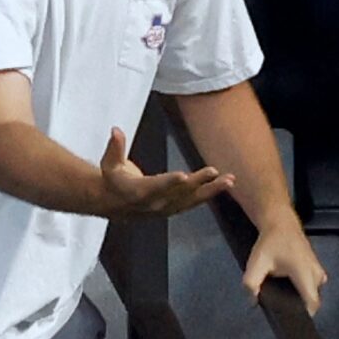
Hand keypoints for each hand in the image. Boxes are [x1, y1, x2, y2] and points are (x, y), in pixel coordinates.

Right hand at [99, 127, 232, 217]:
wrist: (116, 205)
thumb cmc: (114, 179)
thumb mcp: (109, 164)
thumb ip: (114, 148)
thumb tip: (116, 130)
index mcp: (138, 192)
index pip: (155, 186)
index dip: (169, 182)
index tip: (183, 176)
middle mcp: (156, 203)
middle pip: (179, 192)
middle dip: (198, 182)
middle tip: (213, 171)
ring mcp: (168, 208)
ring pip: (193, 199)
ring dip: (212, 190)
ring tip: (229, 180)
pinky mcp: (176, 208)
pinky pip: (196, 201)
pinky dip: (212, 193)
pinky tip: (226, 183)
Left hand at [240, 217, 328, 316]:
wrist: (281, 222)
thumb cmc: (270, 243)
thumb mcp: (256, 263)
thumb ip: (251, 283)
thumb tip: (252, 302)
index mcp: (305, 274)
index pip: (313, 302)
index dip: (305, 314)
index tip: (294, 320)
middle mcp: (317, 274)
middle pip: (313, 298)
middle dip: (300, 304)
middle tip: (283, 305)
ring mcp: (319, 269)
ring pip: (314, 291)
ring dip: (302, 294)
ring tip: (286, 294)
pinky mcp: (317, 266)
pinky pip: (314, 283)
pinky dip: (304, 287)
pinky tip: (290, 284)